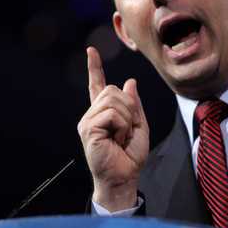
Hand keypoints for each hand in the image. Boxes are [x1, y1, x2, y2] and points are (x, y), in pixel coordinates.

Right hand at [78, 46, 148, 210]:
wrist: (124, 177)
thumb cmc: (130, 156)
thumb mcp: (139, 126)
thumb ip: (134, 104)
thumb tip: (130, 82)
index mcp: (103, 112)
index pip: (97, 85)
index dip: (94, 67)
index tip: (91, 51)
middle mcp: (93, 114)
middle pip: (113, 90)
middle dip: (129, 108)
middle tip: (127, 130)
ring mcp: (88, 121)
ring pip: (114, 100)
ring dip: (127, 118)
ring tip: (121, 137)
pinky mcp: (88, 128)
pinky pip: (112, 114)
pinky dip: (122, 126)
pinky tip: (116, 140)